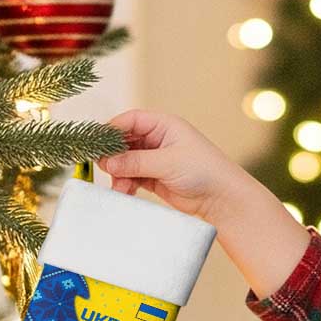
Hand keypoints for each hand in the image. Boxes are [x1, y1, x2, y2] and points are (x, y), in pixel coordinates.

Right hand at [96, 108, 247, 226]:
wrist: (222, 199)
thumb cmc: (203, 171)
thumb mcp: (167, 163)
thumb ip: (136, 162)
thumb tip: (107, 162)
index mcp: (164, 125)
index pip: (131, 121)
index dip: (113, 130)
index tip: (98, 144)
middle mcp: (158, 140)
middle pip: (125, 142)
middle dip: (114, 156)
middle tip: (104, 168)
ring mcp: (156, 159)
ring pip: (127, 162)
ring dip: (119, 174)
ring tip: (119, 188)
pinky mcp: (156, 178)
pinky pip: (133, 177)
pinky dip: (126, 184)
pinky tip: (125, 192)